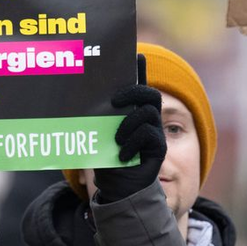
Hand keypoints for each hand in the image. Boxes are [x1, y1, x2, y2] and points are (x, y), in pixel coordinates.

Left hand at [93, 55, 165, 202]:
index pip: (139, 87)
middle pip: (149, 95)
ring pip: (148, 114)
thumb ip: (100, 118)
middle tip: (114, 100)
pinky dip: (133, 143)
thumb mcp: (99, 137)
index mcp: (133, 114)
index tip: (137, 54)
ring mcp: (155, 133)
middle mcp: (147, 120)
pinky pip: (149, 136)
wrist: (119, 190)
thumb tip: (87, 97)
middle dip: (133, 92)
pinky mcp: (158, 149)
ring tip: (117, 139)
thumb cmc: (106, 162)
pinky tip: (122, 155)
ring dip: (129, 123)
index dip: (140, 70)